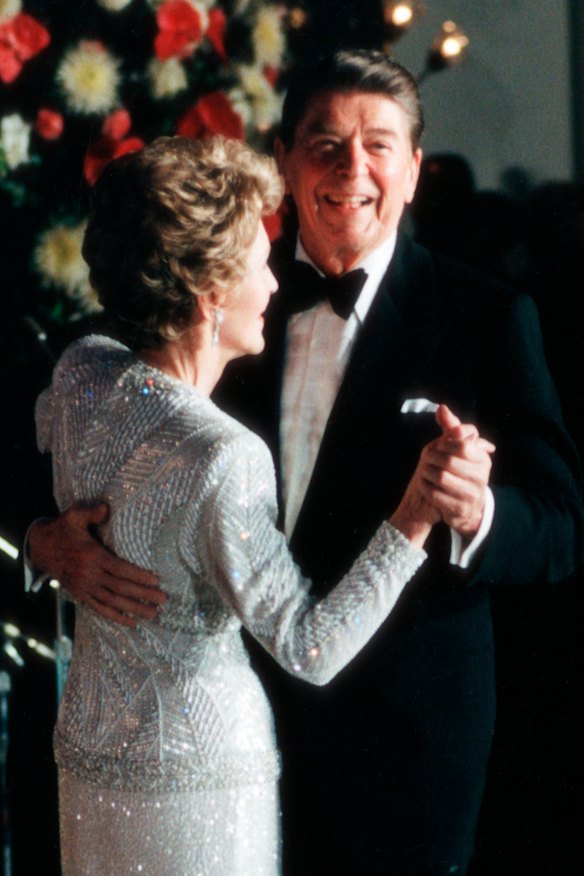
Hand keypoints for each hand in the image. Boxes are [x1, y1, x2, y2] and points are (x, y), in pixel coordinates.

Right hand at [28, 504, 165, 626]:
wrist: (40, 548)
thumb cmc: (62, 529)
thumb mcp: (74, 516)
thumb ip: (91, 513)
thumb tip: (106, 508)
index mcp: (92, 556)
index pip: (119, 569)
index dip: (138, 576)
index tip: (155, 580)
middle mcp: (89, 574)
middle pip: (120, 587)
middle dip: (143, 594)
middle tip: (162, 599)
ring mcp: (85, 587)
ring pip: (112, 601)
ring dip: (134, 608)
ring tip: (152, 614)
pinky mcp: (81, 594)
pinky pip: (100, 608)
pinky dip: (116, 616)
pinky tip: (131, 622)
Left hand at [419, 405, 495, 538]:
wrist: (466, 506)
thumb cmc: (460, 470)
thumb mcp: (458, 448)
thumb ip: (452, 428)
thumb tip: (441, 408)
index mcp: (483, 460)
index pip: (463, 445)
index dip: (445, 443)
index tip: (438, 445)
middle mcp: (481, 477)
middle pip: (449, 461)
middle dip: (432, 458)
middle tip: (426, 458)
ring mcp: (471, 495)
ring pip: (441, 477)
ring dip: (426, 472)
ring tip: (424, 470)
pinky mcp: (459, 509)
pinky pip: (435, 495)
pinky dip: (425, 487)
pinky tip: (424, 484)